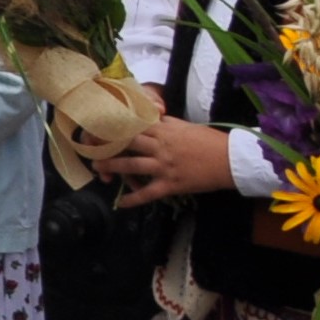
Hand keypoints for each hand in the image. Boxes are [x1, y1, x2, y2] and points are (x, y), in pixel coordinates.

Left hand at [99, 114, 239, 205]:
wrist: (231, 160)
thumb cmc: (208, 140)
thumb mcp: (184, 125)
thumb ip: (164, 122)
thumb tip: (150, 116)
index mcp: (163, 130)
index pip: (131, 125)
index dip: (112, 125)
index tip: (96, 126)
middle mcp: (160, 146)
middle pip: (126, 143)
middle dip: (105, 145)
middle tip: (88, 146)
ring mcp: (165, 166)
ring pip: (131, 166)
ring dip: (111, 167)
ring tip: (97, 168)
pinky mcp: (172, 184)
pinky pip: (149, 193)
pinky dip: (134, 199)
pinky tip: (122, 204)